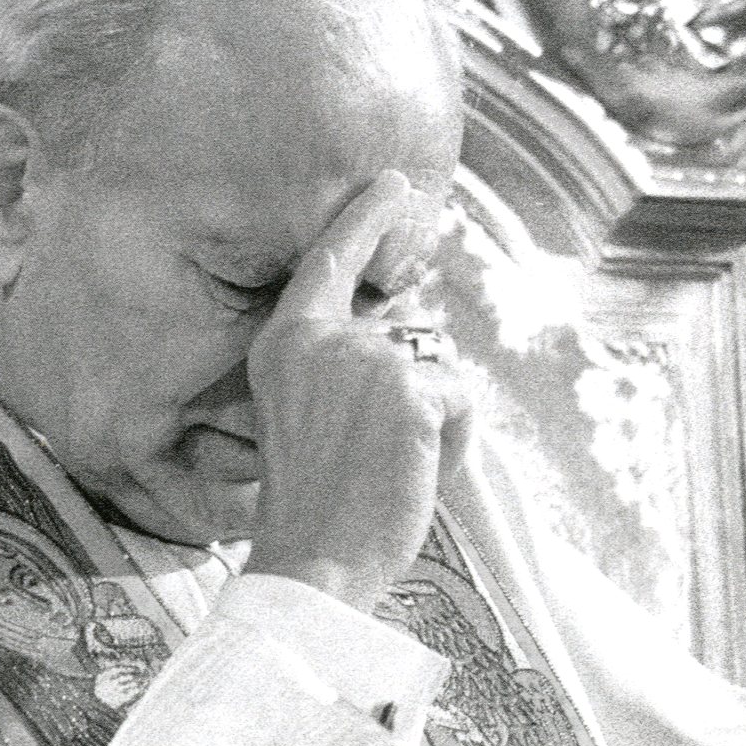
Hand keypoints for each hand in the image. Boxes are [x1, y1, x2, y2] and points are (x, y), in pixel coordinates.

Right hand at [244, 170, 474, 612]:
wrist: (313, 561)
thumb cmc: (312, 505)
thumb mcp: (309, 416)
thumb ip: (343, 367)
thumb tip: (416, 337)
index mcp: (284, 344)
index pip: (328, 262)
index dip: (363, 220)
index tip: (393, 184)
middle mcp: (323, 338)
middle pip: (407, 336)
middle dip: (417, 396)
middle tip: (379, 458)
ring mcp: (370, 360)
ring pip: (440, 372)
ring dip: (435, 423)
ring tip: (392, 470)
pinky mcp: (414, 391)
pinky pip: (462, 402)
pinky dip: (455, 444)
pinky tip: (417, 473)